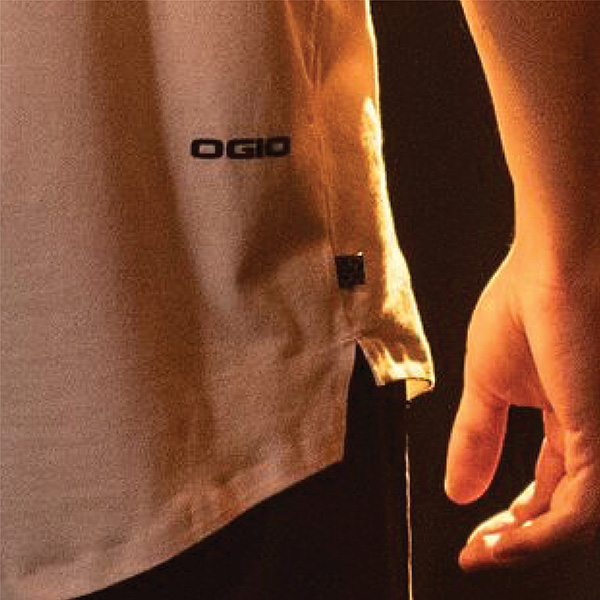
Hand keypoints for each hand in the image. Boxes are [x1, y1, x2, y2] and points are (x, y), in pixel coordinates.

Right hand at [445, 247, 599, 570]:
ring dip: (528, 545)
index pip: (550, 487)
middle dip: (520, 539)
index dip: (514, 518)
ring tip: (486, 553)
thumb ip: (475, 437)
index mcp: (570, 418)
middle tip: (479, 554)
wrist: (552, 264)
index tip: (476, 537)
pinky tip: (504, 540)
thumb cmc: (523, 305)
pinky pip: (581, 507)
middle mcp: (592, 432)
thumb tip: (456, 486)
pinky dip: (541, 533)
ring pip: (576, 520)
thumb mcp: (488, 384)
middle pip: (563, 510)